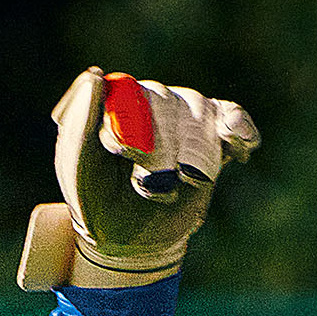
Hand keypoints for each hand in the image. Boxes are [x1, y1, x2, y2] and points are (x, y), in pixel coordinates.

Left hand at [15, 71, 259, 289]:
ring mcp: (185, 120)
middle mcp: (153, 103)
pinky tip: (238, 142)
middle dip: (164, 147)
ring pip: (203, 113)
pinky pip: (232, 119)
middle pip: (170, 103)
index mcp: (117, 102)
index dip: (134, 122)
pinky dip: (240, 129)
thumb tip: (95, 75)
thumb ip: (79, 123)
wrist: (127, 240)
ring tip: (183, 181)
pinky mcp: (213, 141)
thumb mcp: (76, 167)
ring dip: (195, 152)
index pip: (131, 92)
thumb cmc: (94, 199)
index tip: (124, 152)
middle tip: (151, 184)